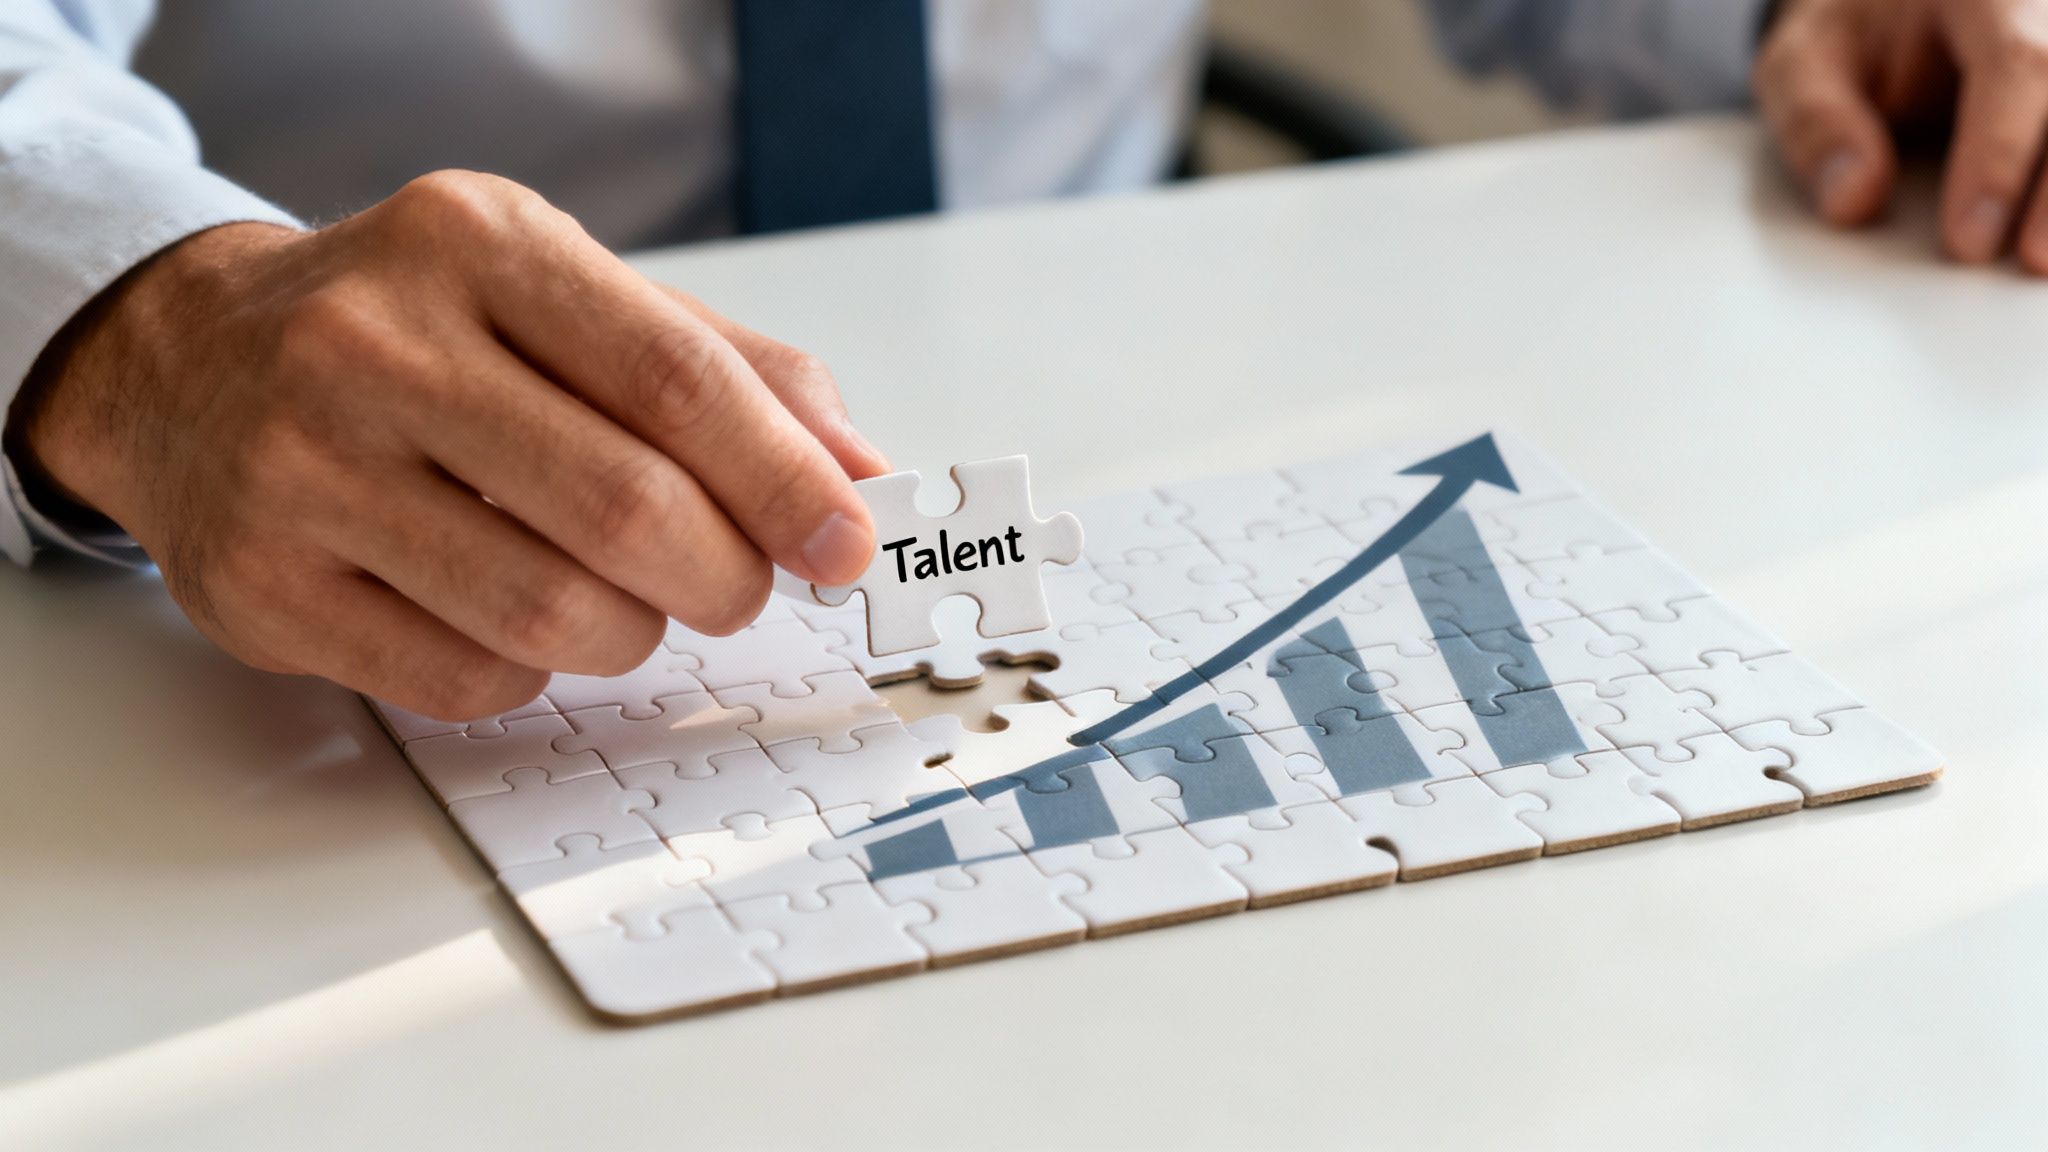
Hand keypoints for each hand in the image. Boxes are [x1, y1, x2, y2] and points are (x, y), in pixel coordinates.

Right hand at [10, 171, 889, 718]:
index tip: (846, 541)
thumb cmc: (415, 330)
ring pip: (547, 611)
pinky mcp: (262, 589)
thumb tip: (859, 472)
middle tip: (740, 585)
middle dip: (723, 573)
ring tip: (625, 596)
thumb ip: (727, 369)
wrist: (189, 362)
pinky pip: (463, 677)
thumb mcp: (566, 293)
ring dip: (632, 630)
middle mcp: (372, 344)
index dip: (783, 477)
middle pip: (622, 507)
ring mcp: (302, 471)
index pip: (673, 376)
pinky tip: (516, 618)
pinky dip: (531, 669)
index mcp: (475, 244)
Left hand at [1756, 0, 2047, 267]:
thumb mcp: (1803, 62)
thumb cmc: (1853, 34)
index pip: (2016, 65)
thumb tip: (1854, 199)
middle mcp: (2046, 11)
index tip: (1969, 237)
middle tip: (2031, 260)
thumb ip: (1817, 121)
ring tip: (2042, 265)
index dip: (1999, 155)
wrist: (1887, 6)